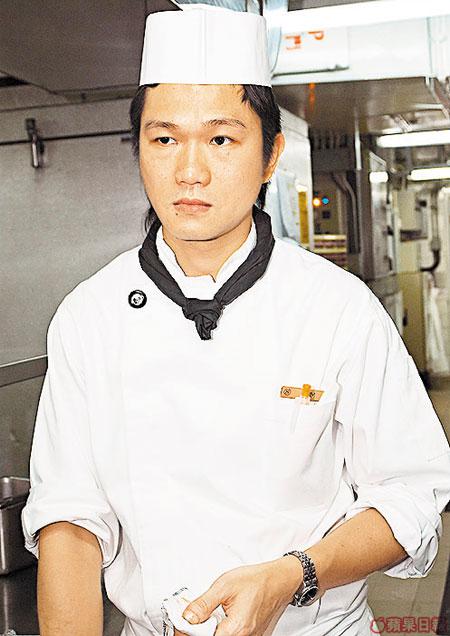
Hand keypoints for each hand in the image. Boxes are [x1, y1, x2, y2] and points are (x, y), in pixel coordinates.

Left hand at [179, 556, 302, 635]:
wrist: (279, 580)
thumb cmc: (257, 580)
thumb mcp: (224, 585)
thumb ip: (203, 604)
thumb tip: (187, 617)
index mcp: (236, 629)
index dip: (190, 633)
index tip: (183, 625)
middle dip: (200, 631)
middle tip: (194, 620)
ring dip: (212, 630)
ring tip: (209, 616)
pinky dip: (223, 630)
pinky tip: (220, 619)